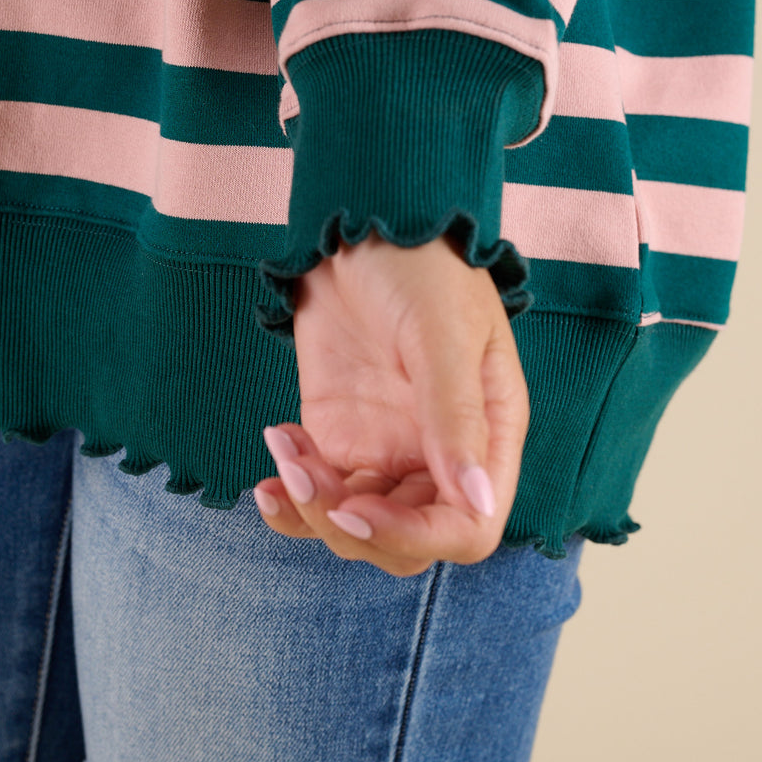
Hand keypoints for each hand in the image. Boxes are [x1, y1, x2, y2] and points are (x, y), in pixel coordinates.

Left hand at [253, 231, 530, 576]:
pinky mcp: (340, 433)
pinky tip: (273, 453)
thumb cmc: (419, 266)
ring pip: (356, 524)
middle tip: (305, 474)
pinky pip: (319, 489)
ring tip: (284, 449)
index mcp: (488, 435)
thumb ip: (455, 416)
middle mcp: (439, 453)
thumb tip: (476, 499)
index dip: (414, 537)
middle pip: (407, 540)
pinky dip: (290, 492)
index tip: (355, 509)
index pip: (468, 527)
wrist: (359, 222)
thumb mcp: (441, 333)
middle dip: (352, 526)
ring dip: (312, 507)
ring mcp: (386, 447)